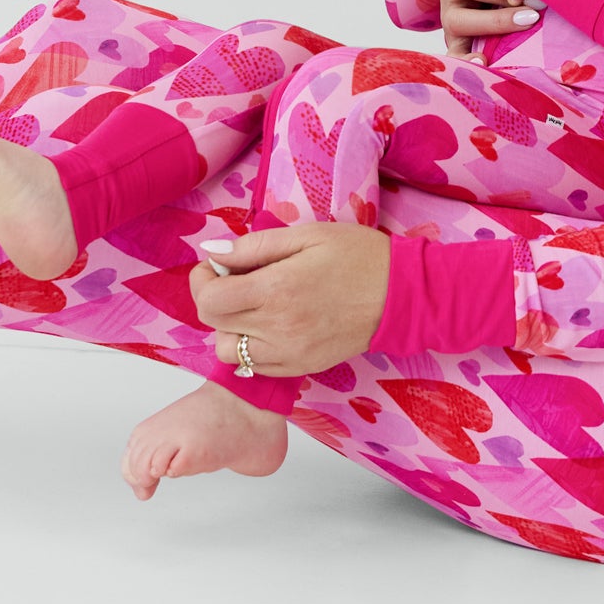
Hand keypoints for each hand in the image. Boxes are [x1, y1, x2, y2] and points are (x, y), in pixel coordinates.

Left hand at [189, 223, 389, 376]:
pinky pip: (254, 367)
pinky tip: (272, 324)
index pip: (209, 298)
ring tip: (254, 306)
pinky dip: (251, 347)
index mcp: (276, 289)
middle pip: (214, 323)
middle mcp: (276, 328)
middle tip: (236, 279)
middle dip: (214, 298)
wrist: (400, 294)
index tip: (217, 265)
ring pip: (228, 351)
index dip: (203, 279)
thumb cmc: (358, 256)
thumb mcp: (308, 235)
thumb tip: (212, 252)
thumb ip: (255, 246)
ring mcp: (287, 354)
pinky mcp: (299, 368)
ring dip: (230, 327)